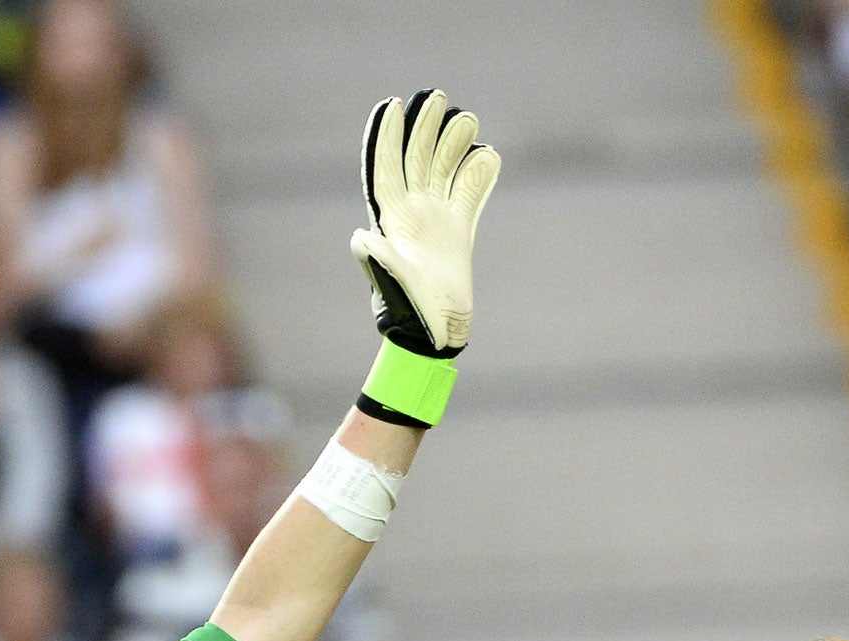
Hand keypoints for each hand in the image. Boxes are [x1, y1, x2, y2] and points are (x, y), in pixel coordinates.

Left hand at [350, 89, 499, 357]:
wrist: (431, 334)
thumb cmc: (408, 313)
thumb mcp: (391, 286)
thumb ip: (379, 260)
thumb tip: (360, 238)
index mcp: (392, 220)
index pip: (386, 169)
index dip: (387, 137)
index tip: (393, 105)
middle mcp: (412, 215)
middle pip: (416, 160)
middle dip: (424, 129)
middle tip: (437, 98)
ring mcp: (436, 221)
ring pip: (444, 171)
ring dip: (452, 144)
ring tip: (466, 119)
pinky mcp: (458, 233)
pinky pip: (470, 195)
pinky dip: (479, 175)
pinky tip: (488, 155)